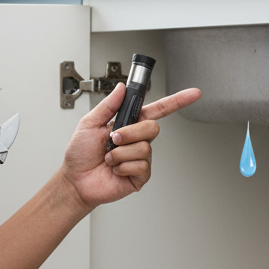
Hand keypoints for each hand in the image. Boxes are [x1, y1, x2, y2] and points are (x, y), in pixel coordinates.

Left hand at [60, 82, 200, 208]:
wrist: (75, 180)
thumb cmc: (80, 154)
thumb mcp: (89, 123)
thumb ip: (108, 105)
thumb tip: (122, 88)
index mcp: (128, 124)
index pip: (157, 110)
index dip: (177, 101)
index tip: (193, 93)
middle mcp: (137, 140)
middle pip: (153, 127)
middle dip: (130, 133)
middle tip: (114, 138)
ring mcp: (140, 158)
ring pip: (144, 148)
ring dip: (121, 152)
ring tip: (110, 158)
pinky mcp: (140, 176)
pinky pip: (141, 166)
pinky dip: (123, 166)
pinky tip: (115, 169)